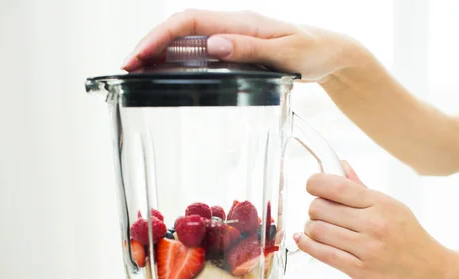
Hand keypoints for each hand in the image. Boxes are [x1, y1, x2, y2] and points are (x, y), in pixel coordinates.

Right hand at [121, 9, 365, 81]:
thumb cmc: (313, 50)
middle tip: (127, 69)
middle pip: (180, 30)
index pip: (188, 22)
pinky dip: (181, 62)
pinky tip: (169, 76)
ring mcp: (232, 38)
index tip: (138, 57)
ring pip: (187, 41)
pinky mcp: (236, 51)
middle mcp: (231, 27)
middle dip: (150, 46)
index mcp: (239, 22)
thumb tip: (212, 46)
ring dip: (160, 55)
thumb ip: (249, 49)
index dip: (159, 37)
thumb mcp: (285, 52)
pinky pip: (201, 53)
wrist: (331, 54)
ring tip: (138, 74)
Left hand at [295, 161, 451, 278]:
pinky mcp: (360, 271)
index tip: (311, 186)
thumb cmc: (412, 239)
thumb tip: (340, 165)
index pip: (336, 186)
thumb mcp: (392, 207)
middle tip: (319, 213)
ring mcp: (367, 248)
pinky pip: (323, 254)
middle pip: (320, 208)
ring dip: (311, 228)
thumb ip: (362, 188)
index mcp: (381, 203)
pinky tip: (303, 239)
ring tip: (318, 229)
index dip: (314, 183)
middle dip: (313, 209)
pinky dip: (307, 244)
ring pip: (318, 230)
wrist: (435, 274)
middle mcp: (373, 224)